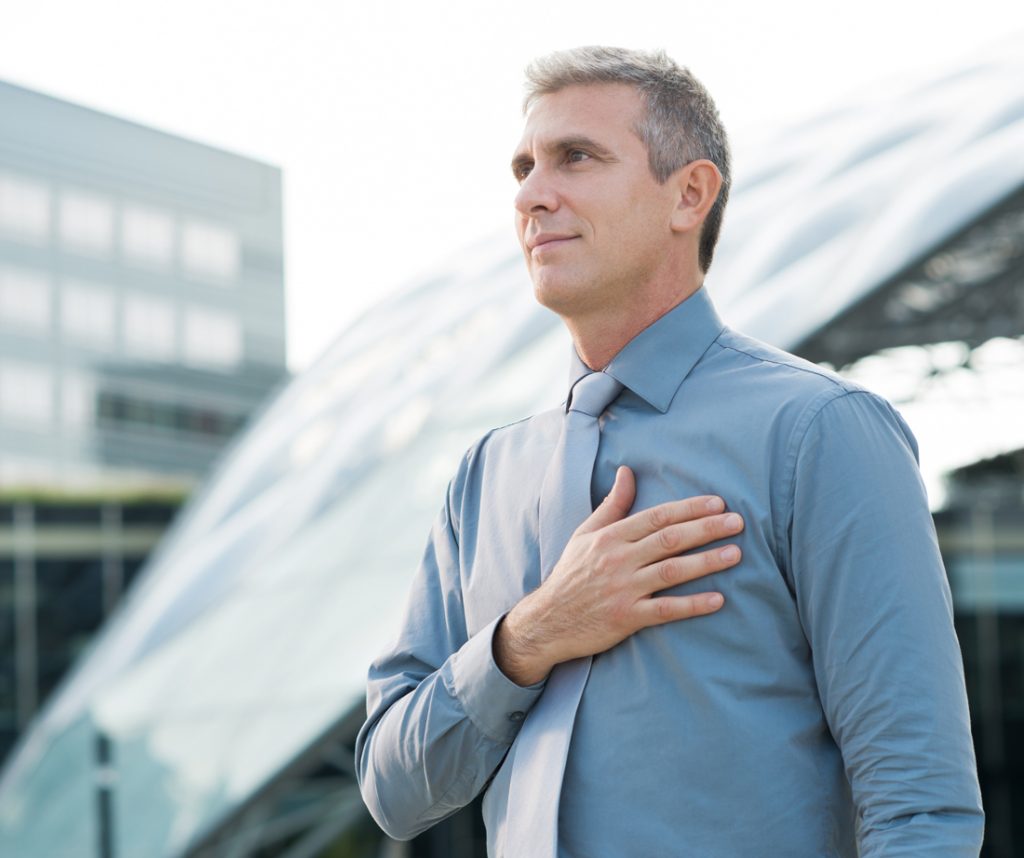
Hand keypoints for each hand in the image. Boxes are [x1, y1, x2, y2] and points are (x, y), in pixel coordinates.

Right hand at [494, 465, 742, 684]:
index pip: (656, 516)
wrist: (548, 620)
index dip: (689, 509)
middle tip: (737, 522)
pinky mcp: (626, 618)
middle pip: (669, 539)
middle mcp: (618, 559)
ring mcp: (623, 589)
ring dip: (706, 562)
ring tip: (736, 553)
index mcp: (610, 536)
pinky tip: (717, 599)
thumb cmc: (572, 573)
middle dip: (706, 528)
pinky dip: (692, 605)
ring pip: (671, 571)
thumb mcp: (585, 534)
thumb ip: (612, 504)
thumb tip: (626, 471)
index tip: (717, 503)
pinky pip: (665, 610)